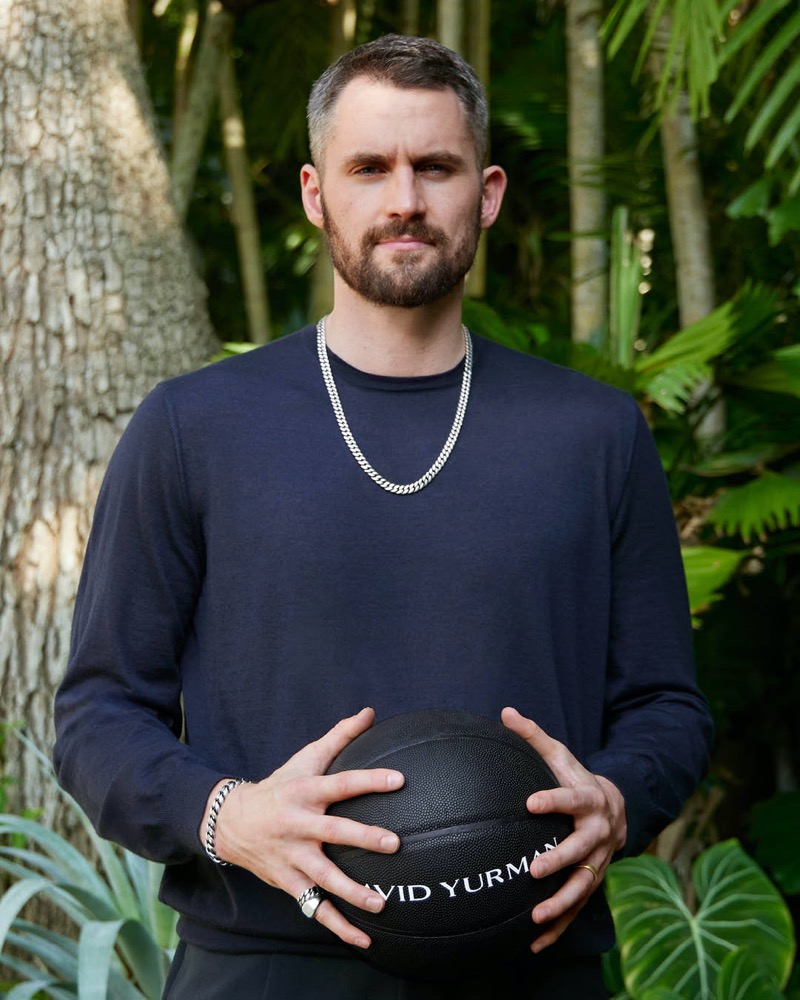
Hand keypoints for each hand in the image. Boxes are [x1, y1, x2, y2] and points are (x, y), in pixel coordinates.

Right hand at [201, 708, 403, 948]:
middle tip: (395, 844)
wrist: (232, 822)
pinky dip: (338, 926)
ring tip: (382, 902)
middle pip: (333, 832)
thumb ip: (340, 737)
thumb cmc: (281, 786)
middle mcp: (299, 825)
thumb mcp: (305, 758)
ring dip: (353, 892)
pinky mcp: (289, 882)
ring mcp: (292, 857)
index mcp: (306, 792)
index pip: (342, 783)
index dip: (370, 780)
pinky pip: (316, 908)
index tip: (399, 779)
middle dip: (363, 839)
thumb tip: (370, 712)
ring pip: (324, 878)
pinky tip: (364, 938)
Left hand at [501, 706, 626, 953]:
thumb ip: (534, 737)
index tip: (531, 802)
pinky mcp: (592, 882)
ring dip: (561, 904)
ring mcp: (598, 861)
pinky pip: (576, 909)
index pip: (571, 799)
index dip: (553, 800)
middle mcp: (598, 834)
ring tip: (537, 917)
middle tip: (534, 870)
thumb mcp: (560, 756)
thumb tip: (505, 712)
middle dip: (559, 861)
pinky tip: (534, 944)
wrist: (616, 807)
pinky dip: (559, 929)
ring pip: (583, 886)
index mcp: (588, 800)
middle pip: (581, 850)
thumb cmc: (577, 778)